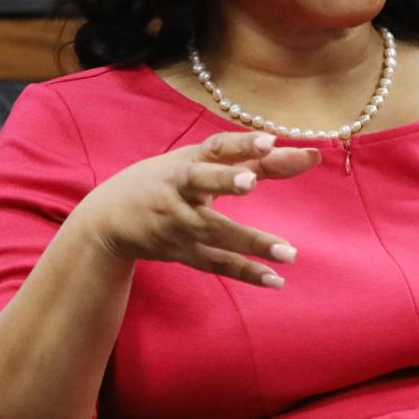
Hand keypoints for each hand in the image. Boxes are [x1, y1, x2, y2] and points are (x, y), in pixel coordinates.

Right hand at [74, 132, 319, 286]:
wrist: (108, 220)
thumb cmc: (166, 181)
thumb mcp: (201, 163)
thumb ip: (256, 159)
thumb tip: (311, 155)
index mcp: (186, 162)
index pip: (215, 148)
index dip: (241, 143)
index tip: (269, 140)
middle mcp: (179, 191)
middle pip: (201, 183)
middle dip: (224, 180)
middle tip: (251, 182)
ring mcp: (178, 224)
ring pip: (213, 231)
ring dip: (250, 242)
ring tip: (289, 252)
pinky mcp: (181, 252)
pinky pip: (215, 263)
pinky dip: (244, 272)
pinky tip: (275, 279)